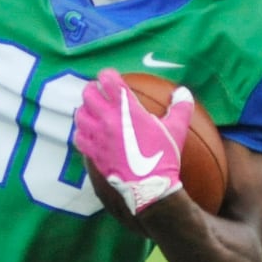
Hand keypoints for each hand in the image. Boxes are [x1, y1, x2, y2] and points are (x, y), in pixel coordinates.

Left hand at [73, 69, 193, 215]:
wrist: (150, 186)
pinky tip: (90, 134)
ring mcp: (97, 136)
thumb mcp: (176, 129)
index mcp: (126, 108)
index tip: (111, 78)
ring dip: (86, 110)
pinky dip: (82, 133)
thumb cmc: (164, 156)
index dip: (108, 75)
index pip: (108, 80)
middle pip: (88, 94)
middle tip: (100, 93)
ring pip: (80, 114)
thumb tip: (183, 92)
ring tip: (93, 112)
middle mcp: (107, 119)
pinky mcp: (92, 153)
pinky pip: (79, 137)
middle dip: (93, 90)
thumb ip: (180, 107)